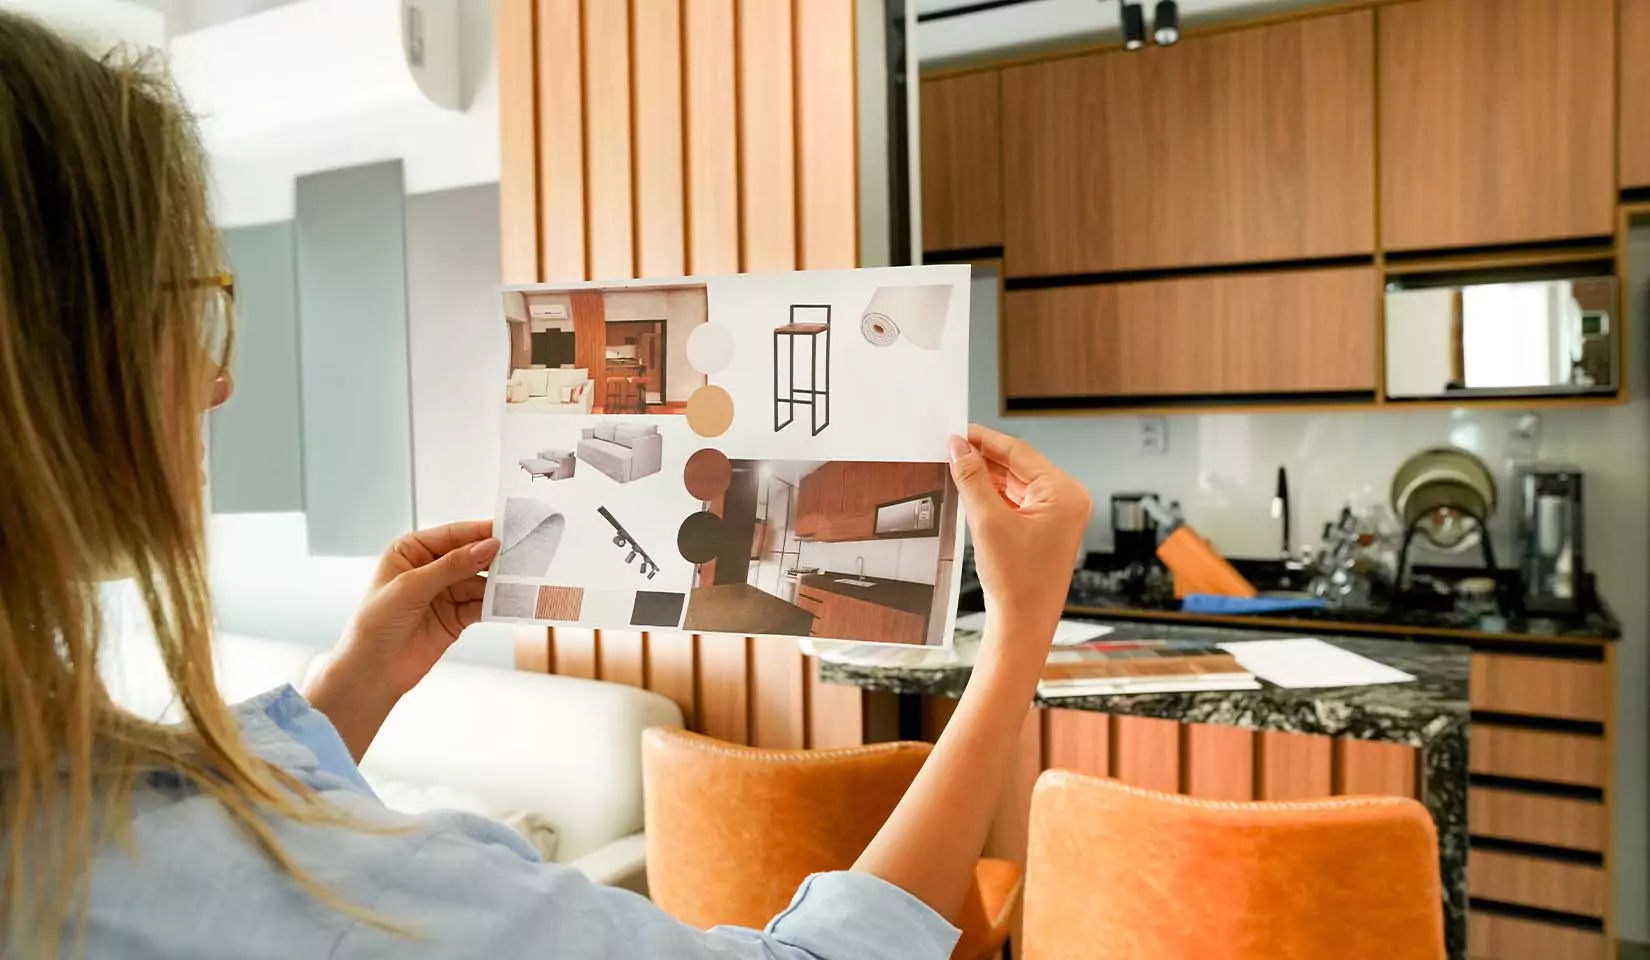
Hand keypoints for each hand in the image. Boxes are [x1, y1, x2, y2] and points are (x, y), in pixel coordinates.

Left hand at [306, 521, 499, 759]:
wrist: (372, 673)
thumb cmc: (375, 624)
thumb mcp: (411, 587)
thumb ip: (452, 566)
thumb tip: (487, 547)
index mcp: (411, 551)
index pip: (452, 535)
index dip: (479, 532)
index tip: (507, 531)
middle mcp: (429, 569)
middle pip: (470, 557)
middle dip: (493, 558)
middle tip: (522, 555)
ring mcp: (444, 594)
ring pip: (479, 582)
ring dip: (498, 583)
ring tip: (521, 581)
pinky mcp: (455, 618)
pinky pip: (481, 605)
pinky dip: (496, 604)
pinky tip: (509, 602)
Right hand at [948, 425, 1090, 660]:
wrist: (1023, 626)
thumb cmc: (1018, 582)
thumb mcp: (988, 522)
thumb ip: (972, 479)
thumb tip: (959, 448)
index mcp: (1065, 493)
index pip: (1021, 453)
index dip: (986, 440)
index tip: (959, 431)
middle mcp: (1066, 501)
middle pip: (1019, 467)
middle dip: (984, 458)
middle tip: (952, 447)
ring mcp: (1057, 517)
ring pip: (1015, 484)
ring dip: (986, 477)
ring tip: (955, 467)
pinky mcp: (1044, 531)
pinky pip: (1016, 503)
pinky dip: (993, 496)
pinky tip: (970, 490)